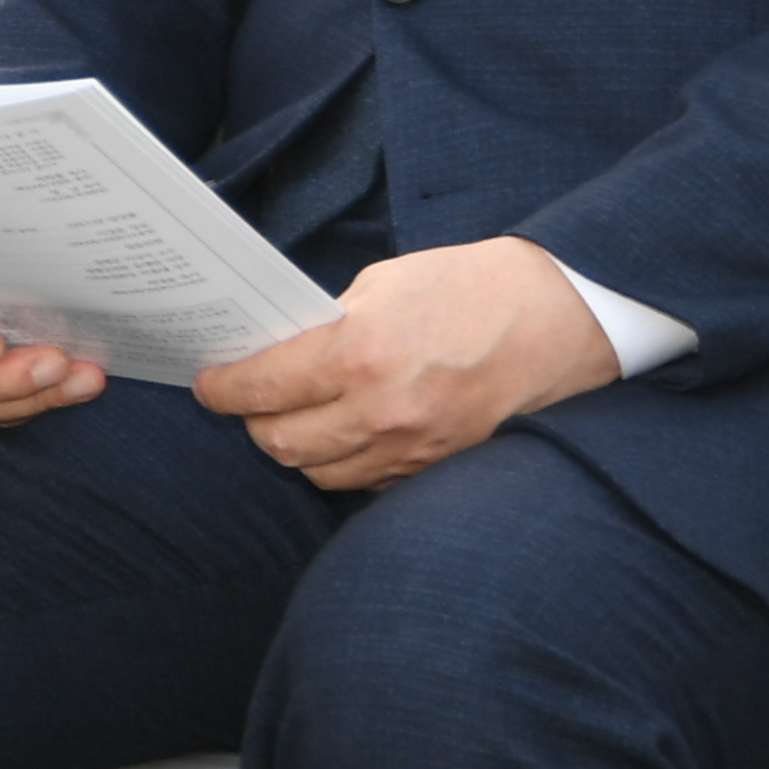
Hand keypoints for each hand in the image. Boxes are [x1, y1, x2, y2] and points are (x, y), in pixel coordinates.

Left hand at [194, 238, 619, 492]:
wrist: (560, 319)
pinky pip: (367, 483)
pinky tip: (347, 434)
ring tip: (295, 417)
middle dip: (255, 422)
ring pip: (320, 474)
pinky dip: (346, 464)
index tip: (208, 384)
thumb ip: (327, 327)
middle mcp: (381, 412)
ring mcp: (411, 449)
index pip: (261, 389)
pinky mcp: (436, 469)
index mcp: (359, 353)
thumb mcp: (384, 285)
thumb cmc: (471, 287)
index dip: (223, 389)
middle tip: (247, 400)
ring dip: (298, 448)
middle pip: (281, 444)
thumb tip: (280, 354)